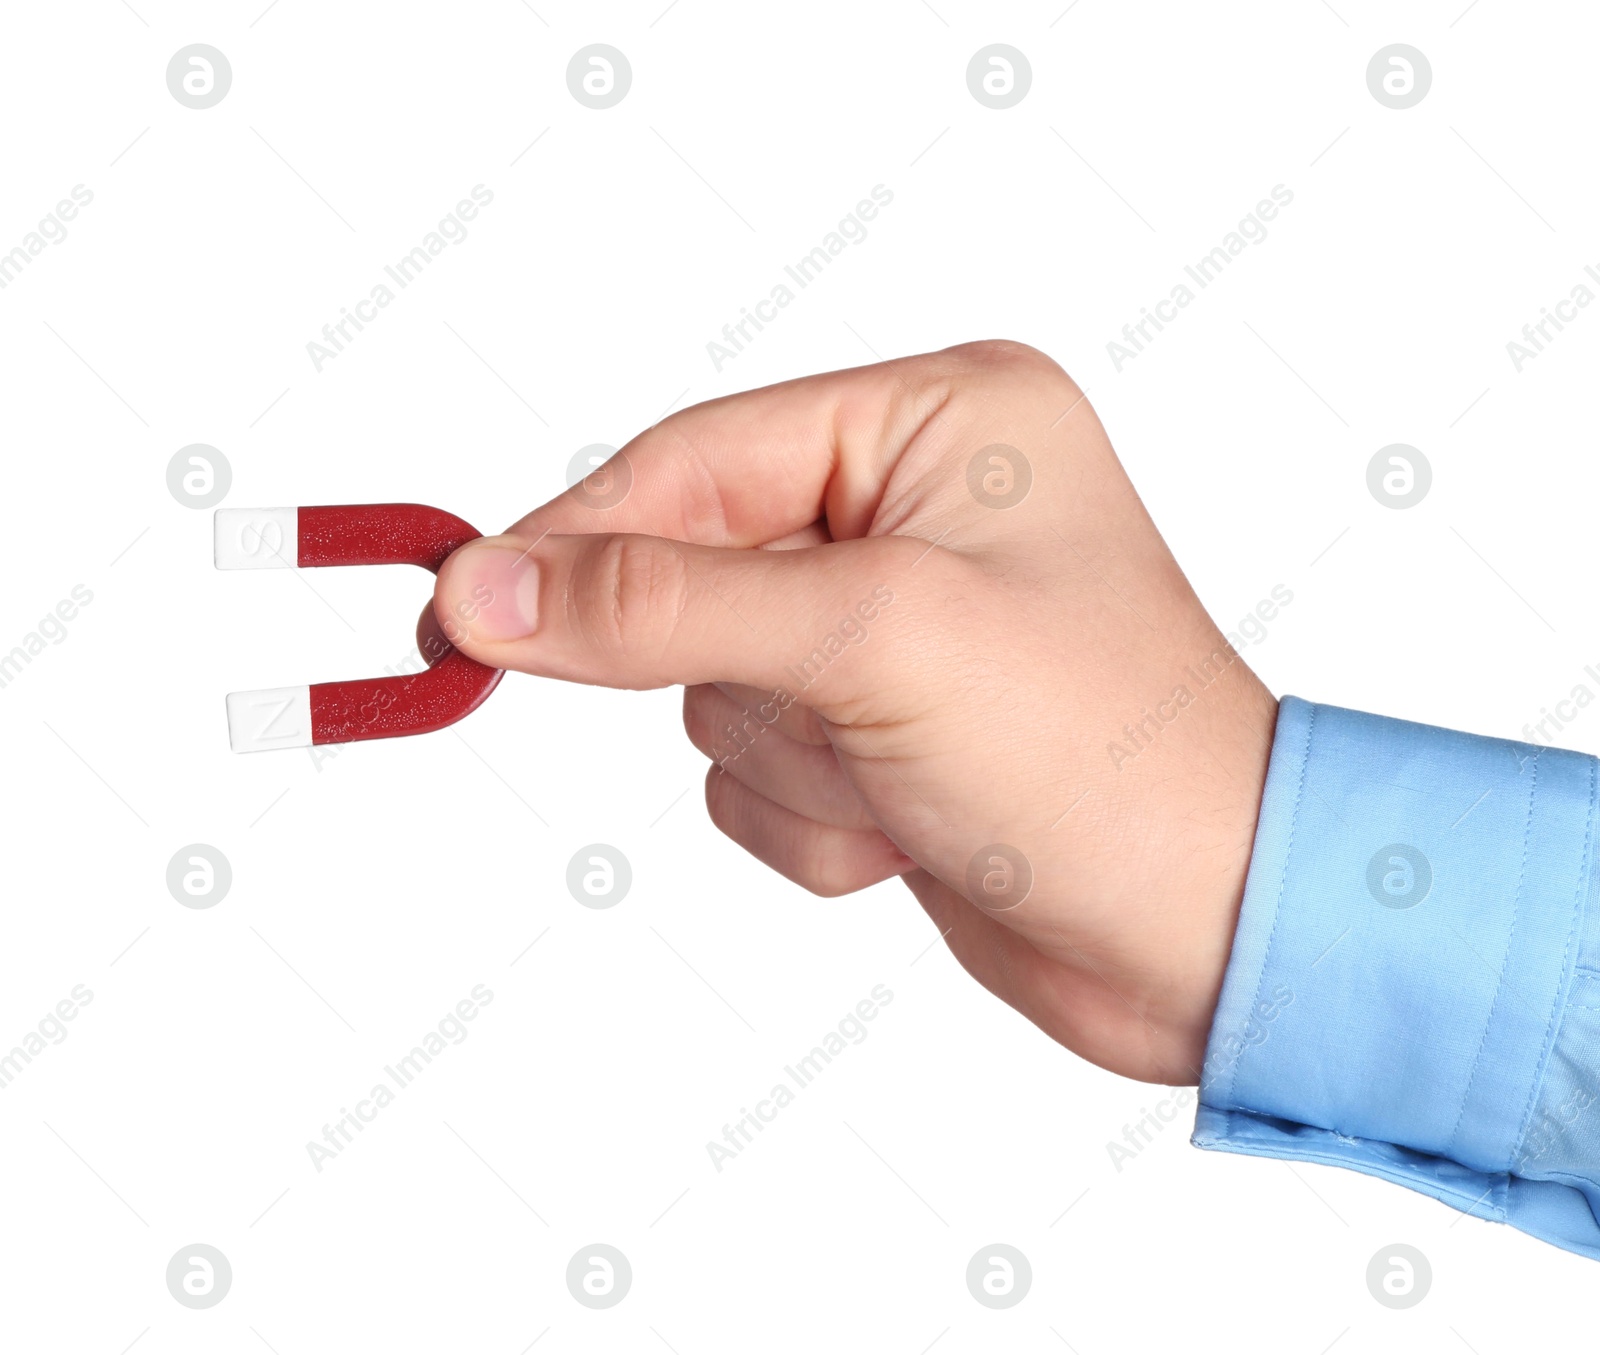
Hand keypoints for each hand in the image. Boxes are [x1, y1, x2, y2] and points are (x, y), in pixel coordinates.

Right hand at [432, 341, 1276, 1084]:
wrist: (1209, 936)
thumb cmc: (1097, 757)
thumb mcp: (873, 644)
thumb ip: (663, 605)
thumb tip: (484, 590)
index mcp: (940, 419)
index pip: (697, 458)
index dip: (579, 540)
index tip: (464, 612)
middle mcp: (914, 506)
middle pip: (694, 577)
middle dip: (755, 683)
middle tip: (842, 726)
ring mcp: (892, 627)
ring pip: (715, 690)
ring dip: (797, 766)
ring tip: (913, 783)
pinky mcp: (879, 730)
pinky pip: (755, 769)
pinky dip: (815, 820)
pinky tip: (916, 830)